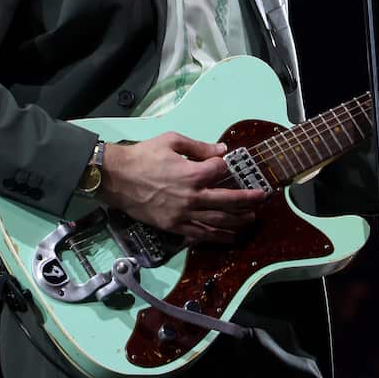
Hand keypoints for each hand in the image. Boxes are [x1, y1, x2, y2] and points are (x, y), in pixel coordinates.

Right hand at [97, 132, 266, 241]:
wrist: (116, 179)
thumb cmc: (142, 156)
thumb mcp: (171, 141)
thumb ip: (199, 146)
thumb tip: (222, 151)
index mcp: (192, 174)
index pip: (220, 171)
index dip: (224, 166)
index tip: (223, 164)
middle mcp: (192, 197)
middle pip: (228, 201)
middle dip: (247, 200)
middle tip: (261, 198)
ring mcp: (183, 215)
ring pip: (217, 221)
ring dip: (237, 221)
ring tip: (251, 219)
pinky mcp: (174, 227)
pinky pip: (200, 234)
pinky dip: (216, 236)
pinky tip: (228, 236)